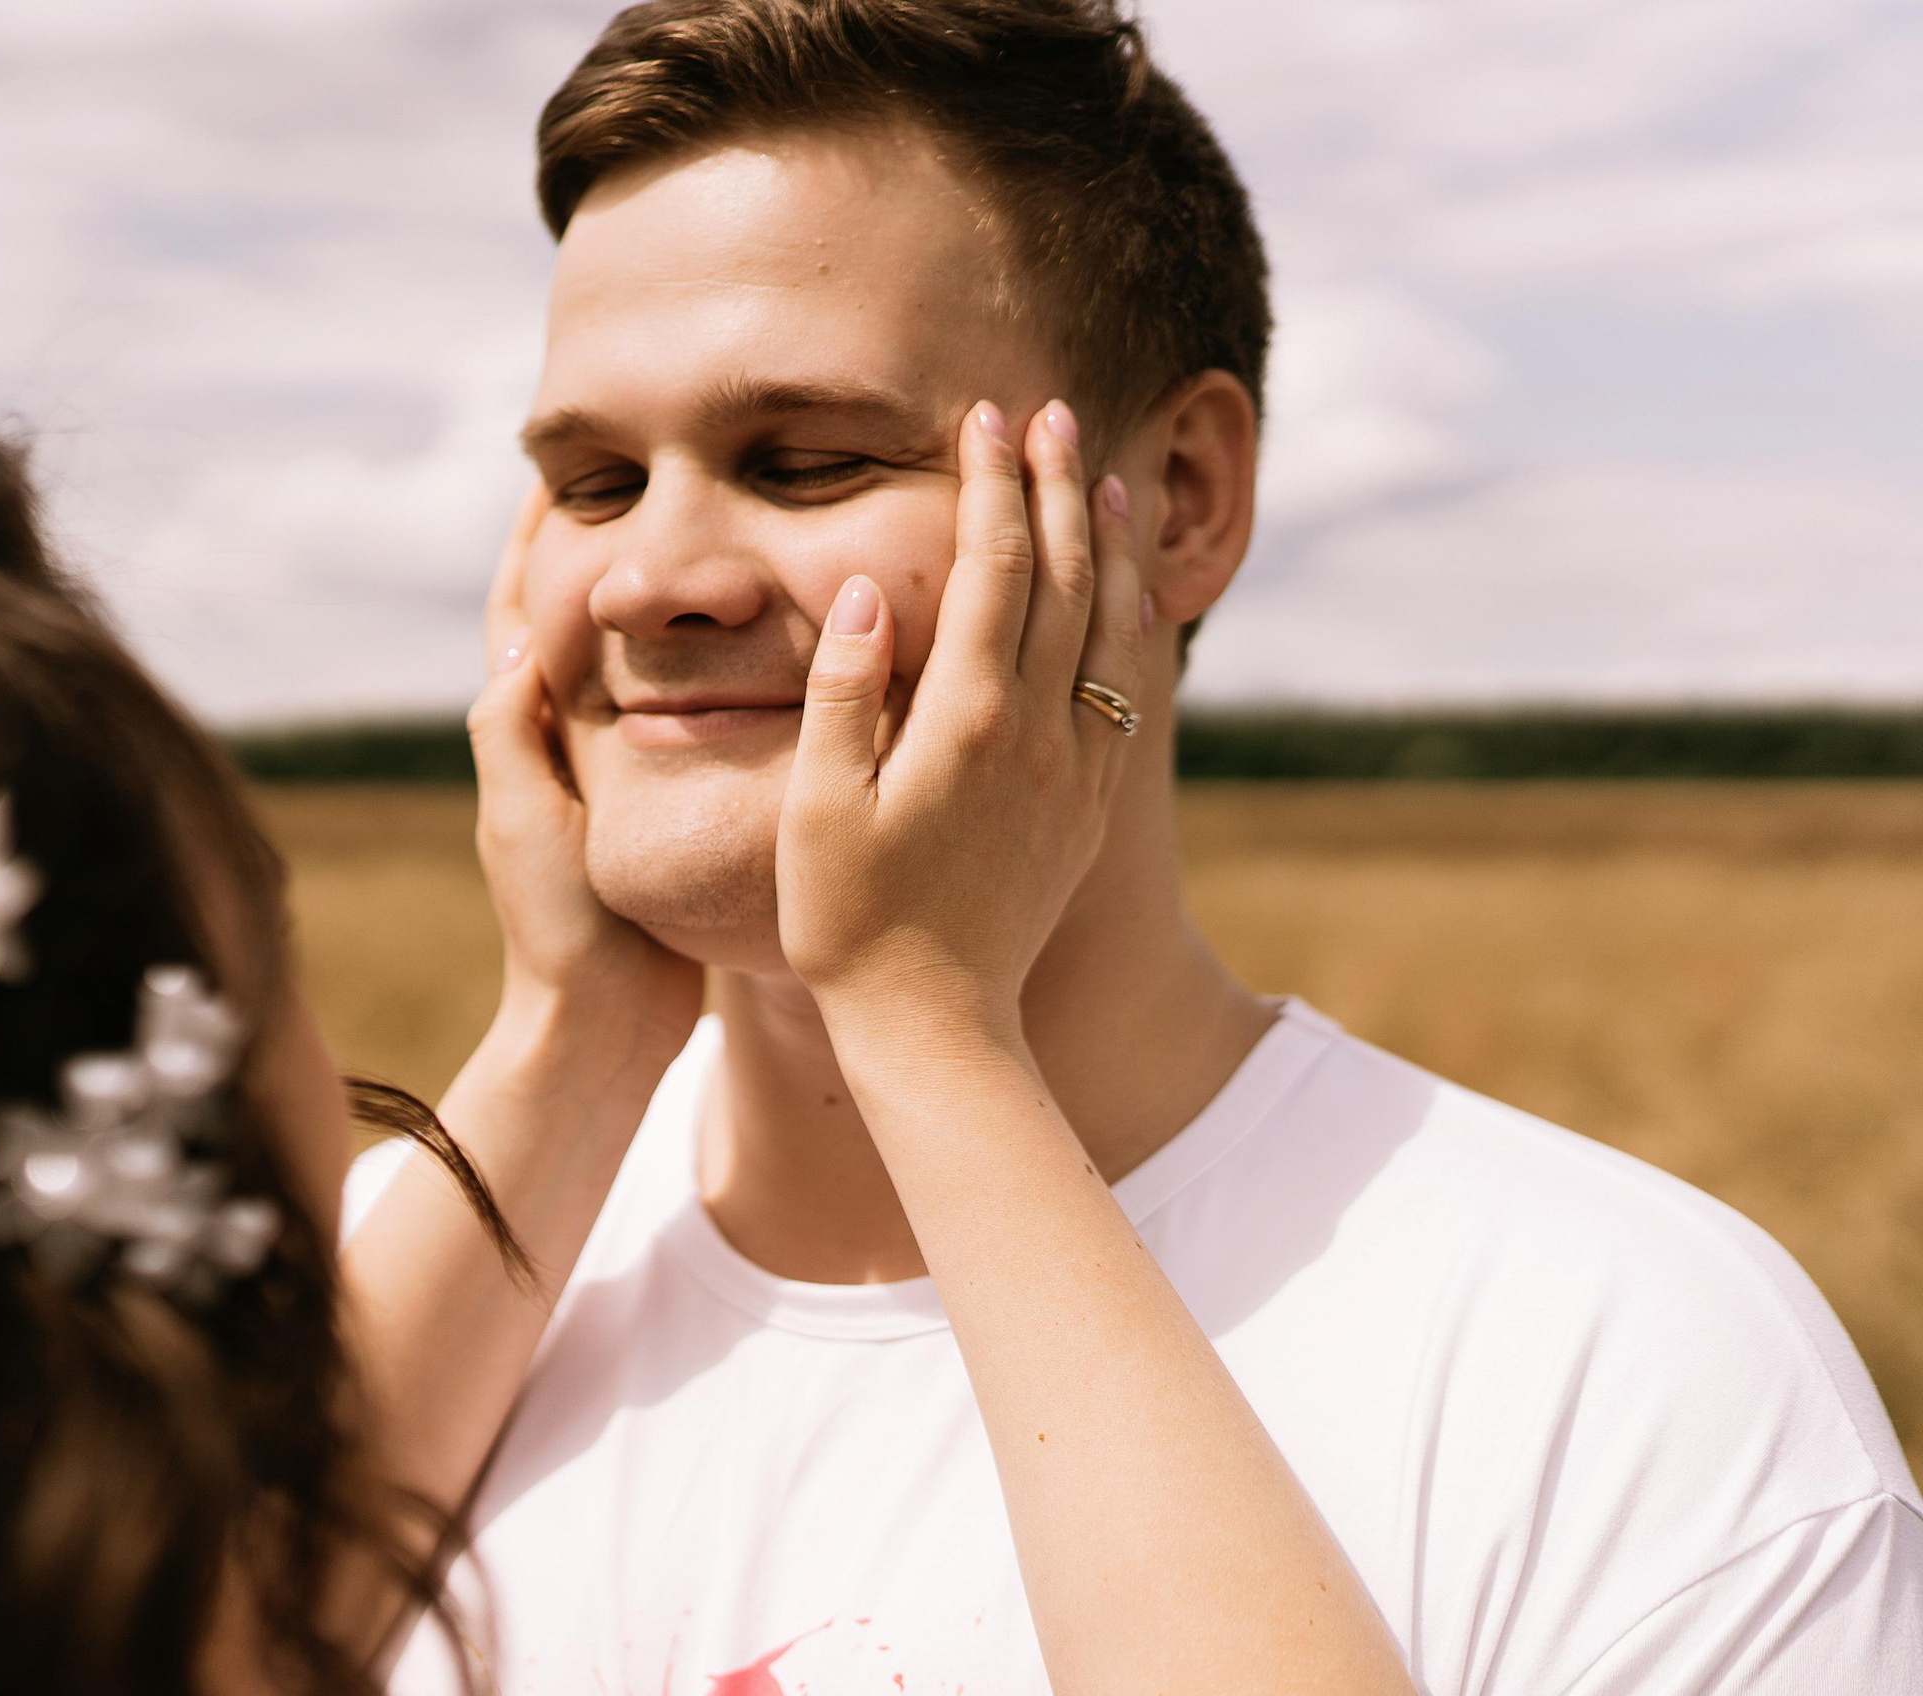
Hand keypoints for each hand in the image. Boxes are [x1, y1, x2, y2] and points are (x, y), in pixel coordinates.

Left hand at [467, 485, 701, 1063]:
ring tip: (711, 542)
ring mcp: (610, 777)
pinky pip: (685, 719)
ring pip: (637, 666)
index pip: (516, 616)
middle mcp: (560, 748)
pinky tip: (765, 643)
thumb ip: (515, 732)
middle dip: (604, 555)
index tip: (561, 474)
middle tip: (649, 488)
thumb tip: (521, 635)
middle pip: (579, 625)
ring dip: (662, 604)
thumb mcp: (526, 821)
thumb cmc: (557, 930)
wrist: (599, 1025)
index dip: (533, 545)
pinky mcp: (659, 809)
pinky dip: (710, 675)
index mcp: (521, 740)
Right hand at [775, 400, 1142, 1040]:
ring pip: (1111, 629)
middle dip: (1056, 486)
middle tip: (1053, 413)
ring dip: (1105, 546)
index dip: (990, 485)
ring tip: (1100, 481)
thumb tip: (864, 594)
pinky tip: (1124, 599)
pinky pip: (1128, 690)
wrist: (936, 1026)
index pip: (990, 569)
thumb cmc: (849, 921)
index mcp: (969, 722)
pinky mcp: (1091, 806)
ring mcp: (1076, 770)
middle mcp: (1039, 734)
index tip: (985, 417)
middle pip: (1062, 579)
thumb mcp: (820, 809)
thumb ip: (843, 695)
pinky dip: (1131, 624)